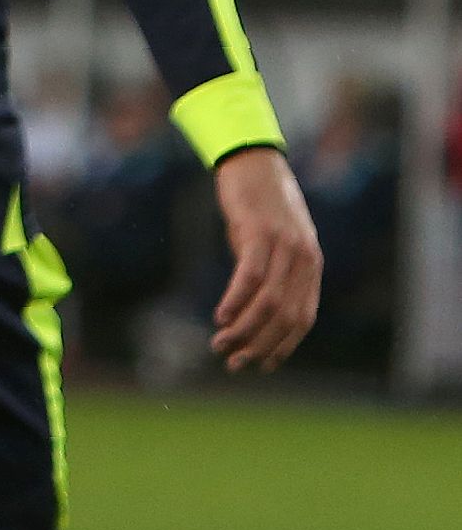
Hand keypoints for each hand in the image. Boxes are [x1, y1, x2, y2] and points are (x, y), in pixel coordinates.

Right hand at [206, 147, 320, 373]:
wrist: (253, 164)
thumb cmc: (259, 208)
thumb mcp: (273, 246)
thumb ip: (273, 275)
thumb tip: (254, 312)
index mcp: (311, 266)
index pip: (303, 319)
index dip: (282, 347)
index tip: (259, 366)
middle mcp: (304, 258)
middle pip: (286, 316)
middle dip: (259, 345)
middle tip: (232, 362)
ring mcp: (284, 244)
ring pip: (269, 300)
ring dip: (243, 329)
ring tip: (219, 345)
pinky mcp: (259, 231)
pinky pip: (250, 275)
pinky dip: (236, 301)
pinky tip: (220, 317)